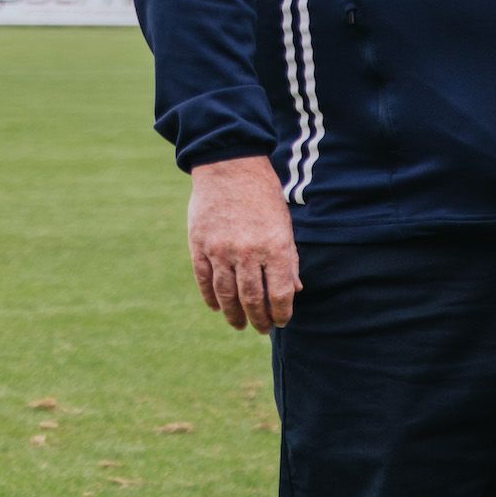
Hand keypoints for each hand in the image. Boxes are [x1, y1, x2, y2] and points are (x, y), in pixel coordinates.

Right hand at [187, 156, 299, 331]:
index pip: (280, 293)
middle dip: (259, 319)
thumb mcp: (284, 225)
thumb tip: (295, 290)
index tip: (282, 321)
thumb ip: (289, 258)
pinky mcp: (200, 246)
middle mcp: (248, 252)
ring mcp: (221, 250)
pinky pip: (205, 280)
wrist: (230, 168)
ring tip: (240, 324)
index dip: (282, 312)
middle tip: (262, 329)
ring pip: (227, 295)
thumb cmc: (263, 196)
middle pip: (252, 299)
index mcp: (275, 247)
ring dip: (234, 314)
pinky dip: (211, 298)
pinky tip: (218, 308)